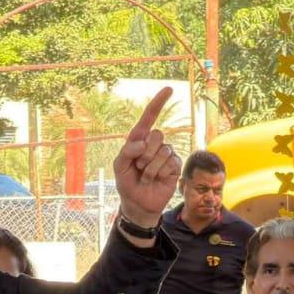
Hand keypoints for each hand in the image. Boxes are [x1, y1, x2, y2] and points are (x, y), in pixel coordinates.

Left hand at [114, 87, 180, 226]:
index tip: (169, 89)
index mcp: (139, 139)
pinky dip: (160, 173)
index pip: (149, 117)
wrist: (138, 204)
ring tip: (146, 176)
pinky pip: (171, 162)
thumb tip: (141, 142)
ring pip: (163, 150)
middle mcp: (154, 144)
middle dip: (145, 154)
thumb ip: (126, 151)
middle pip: (157, 134)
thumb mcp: (119, 167)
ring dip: (151, 167)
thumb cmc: (127, 183)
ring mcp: (166, 154)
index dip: (158, 103)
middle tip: (139, 167)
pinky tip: (156, 179)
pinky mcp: (175, 166)